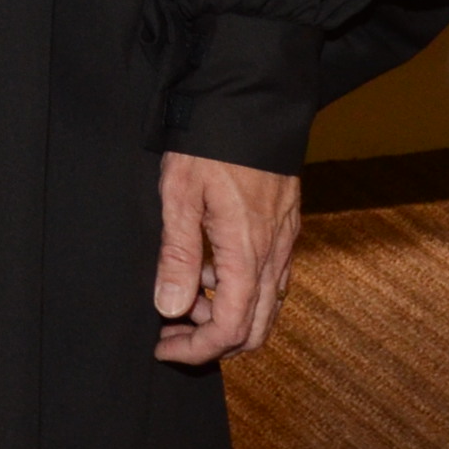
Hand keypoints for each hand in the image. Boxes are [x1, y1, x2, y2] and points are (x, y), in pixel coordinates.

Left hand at [152, 150, 299, 364]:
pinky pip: (271, 279)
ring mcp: (284, 241)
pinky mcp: (285, 227)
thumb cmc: (210, 143)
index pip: (231, 328)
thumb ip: (178, 254)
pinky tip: (211, 269)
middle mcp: (274, 255)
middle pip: (256, 329)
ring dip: (228, 316)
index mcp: (248, 253)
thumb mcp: (180, 194)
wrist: (253, 100)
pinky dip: (243, 291)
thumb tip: (171, 307)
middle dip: (214, 341)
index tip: (163, 346)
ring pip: (266, 306)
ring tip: (185, 296)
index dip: (197, 349)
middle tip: (172, 331)